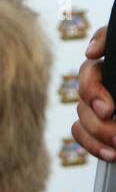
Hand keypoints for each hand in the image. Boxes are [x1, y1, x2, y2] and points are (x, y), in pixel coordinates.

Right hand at [74, 26, 114, 161]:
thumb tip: (103, 58)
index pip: (109, 38)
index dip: (100, 42)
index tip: (95, 54)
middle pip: (88, 75)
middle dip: (93, 95)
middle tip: (109, 112)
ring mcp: (107, 103)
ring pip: (82, 107)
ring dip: (97, 127)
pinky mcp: (101, 126)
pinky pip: (81, 130)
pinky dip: (92, 142)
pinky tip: (111, 152)